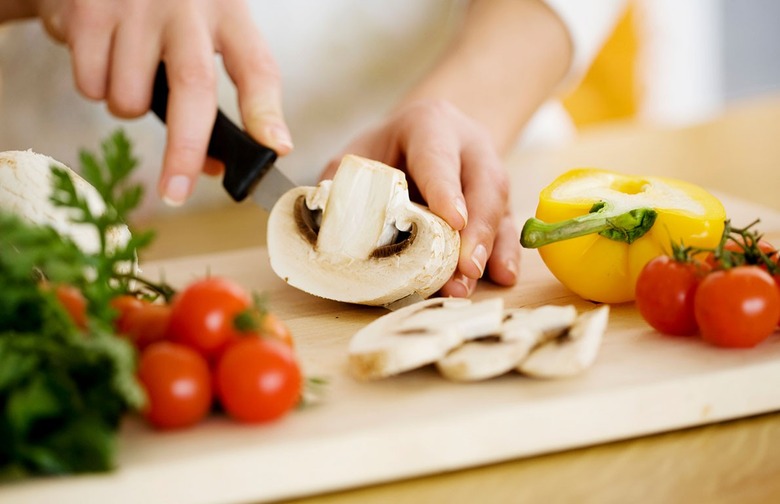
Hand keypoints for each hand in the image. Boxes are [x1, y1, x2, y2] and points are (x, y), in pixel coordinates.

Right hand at [33, 0, 291, 204]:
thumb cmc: (164, 10)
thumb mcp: (202, 33)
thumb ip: (212, 93)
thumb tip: (212, 167)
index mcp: (228, 12)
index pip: (257, 67)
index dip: (266, 113)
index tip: (277, 149)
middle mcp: (187, 5)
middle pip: (194, 88)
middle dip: (185, 150)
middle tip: (176, 192)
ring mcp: (137, 6)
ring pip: (131, 98)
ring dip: (129, 109)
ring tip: (130, 74)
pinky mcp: (90, 10)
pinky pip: (91, 84)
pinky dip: (94, 87)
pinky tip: (102, 54)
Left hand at [322, 99, 519, 296]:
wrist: (424, 136)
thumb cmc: (386, 150)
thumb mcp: (359, 154)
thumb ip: (343, 184)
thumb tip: (324, 227)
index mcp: (430, 126)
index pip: (439, 157)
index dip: (445, 189)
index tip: (453, 221)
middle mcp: (469, 146)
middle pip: (483, 184)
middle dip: (476, 229)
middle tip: (466, 268)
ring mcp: (489, 172)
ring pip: (499, 207)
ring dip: (488, 248)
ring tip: (471, 283)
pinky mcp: (499, 200)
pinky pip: (509, 225)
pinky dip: (506, 253)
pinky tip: (503, 277)